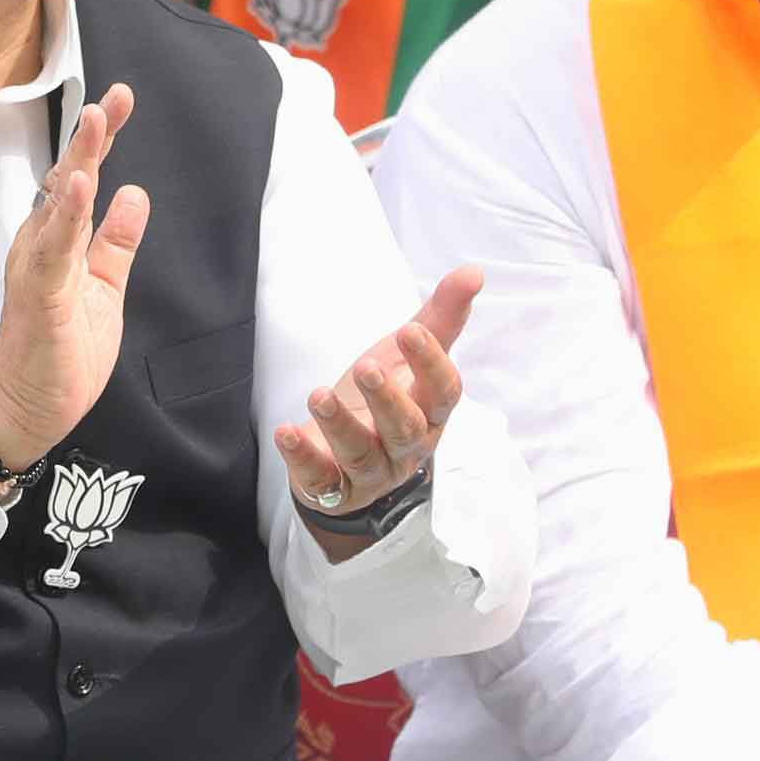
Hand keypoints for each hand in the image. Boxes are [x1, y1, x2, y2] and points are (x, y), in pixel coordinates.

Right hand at [0, 83, 149, 473]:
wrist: (26, 407)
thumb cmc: (59, 351)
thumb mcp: (104, 288)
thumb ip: (116, 242)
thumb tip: (134, 194)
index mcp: (61, 241)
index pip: (84, 179)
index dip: (102, 140)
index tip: (121, 101)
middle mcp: (44, 243)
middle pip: (70, 177)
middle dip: (93, 134)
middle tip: (115, 95)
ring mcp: (39, 265)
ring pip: (60, 203)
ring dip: (78, 160)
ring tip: (96, 121)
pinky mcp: (40, 293)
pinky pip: (55, 248)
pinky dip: (67, 214)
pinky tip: (80, 185)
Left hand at [277, 267, 475, 519]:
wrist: (348, 456)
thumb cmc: (386, 397)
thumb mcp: (407, 356)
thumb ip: (440, 318)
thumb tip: (474, 271)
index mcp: (430, 412)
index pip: (443, 393)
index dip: (430, 364)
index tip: (410, 331)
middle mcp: (406, 447)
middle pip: (406, 429)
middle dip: (387, 399)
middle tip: (366, 367)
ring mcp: (370, 471)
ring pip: (361, 455)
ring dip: (340, 426)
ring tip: (319, 395)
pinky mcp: (333, 488)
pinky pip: (320, 480)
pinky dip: (302, 458)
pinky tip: (285, 433)